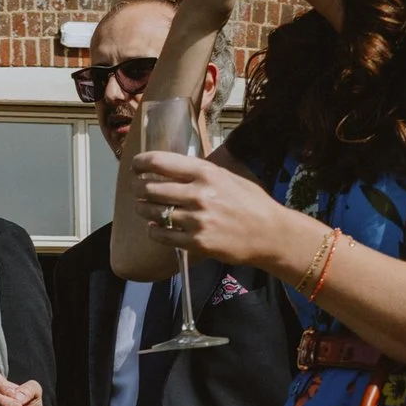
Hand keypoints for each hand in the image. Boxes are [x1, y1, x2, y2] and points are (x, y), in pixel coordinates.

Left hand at [133, 149, 308, 270]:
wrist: (270, 234)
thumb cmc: (250, 203)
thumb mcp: (228, 177)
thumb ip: (200, 172)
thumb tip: (171, 166)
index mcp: (206, 173)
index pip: (159, 162)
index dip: (140, 163)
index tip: (135, 166)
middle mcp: (199, 194)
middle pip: (149, 188)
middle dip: (138, 188)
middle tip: (137, 190)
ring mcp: (196, 220)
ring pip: (152, 212)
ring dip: (143, 209)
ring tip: (143, 207)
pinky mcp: (196, 243)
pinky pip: (162, 235)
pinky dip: (153, 230)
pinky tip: (154, 227)